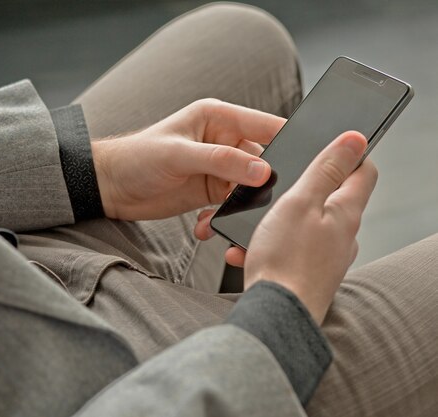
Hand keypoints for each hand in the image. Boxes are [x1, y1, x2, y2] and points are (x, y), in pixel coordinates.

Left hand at [91, 99, 284, 219]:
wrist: (110, 187)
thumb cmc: (136, 158)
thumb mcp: (178, 155)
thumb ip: (221, 161)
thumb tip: (262, 170)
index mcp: (218, 118)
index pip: (266, 125)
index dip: (288, 141)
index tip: (305, 162)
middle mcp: (223, 141)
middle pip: (263, 161)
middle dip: (263, 183)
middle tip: (260, 203)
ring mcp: (218, 168)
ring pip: (248, 187)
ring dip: (241, 206)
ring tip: (219, 216)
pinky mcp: (210, 192)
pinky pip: (231, 206)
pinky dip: (224, 218)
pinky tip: (205, 225)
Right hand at [197, 131, 376, 323]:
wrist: (275, 315)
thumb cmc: (286, 260)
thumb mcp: (300, 202)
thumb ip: (326, 169)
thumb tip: (355, 139)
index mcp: (346, 212)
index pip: (363, 171)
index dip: (346, 154)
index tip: (324, 149)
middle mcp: (343, 236)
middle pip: (328, 198)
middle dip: (298, 191)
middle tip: (275, 191)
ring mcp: (327, 258)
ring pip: (301, 227)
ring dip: (275, 223)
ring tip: (254, 230)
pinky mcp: (308, 275)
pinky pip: (288, 251)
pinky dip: (269, 247)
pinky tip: (248, 252)